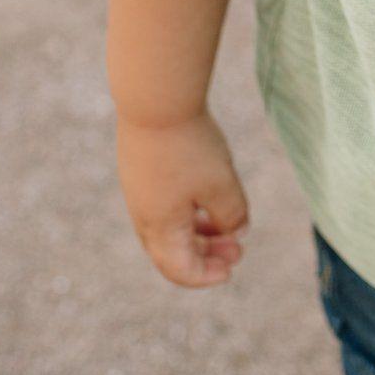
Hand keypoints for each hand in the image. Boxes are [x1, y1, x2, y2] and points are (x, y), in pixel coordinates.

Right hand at [115, 107, 250, 287]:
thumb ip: (232, 215)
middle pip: (172, 252)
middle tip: (237, 249)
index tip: (232, 268)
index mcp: (160, 227)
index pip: (180, 270)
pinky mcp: (138, 168)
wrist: (155, 98)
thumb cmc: (190, 145)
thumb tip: (237, 232)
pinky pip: (162, 202)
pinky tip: (207, 193)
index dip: (207, 275)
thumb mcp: (221, 184)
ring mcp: (137, 190)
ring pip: (168, 226)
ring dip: (198, 231)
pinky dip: (186, 209)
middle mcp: (143, 215)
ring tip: (226, 224)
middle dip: (206, 254)